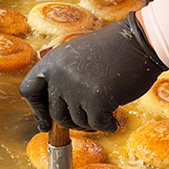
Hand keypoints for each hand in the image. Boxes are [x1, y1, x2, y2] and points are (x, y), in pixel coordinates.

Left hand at [19, 13, 167, 131]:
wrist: (140, 41)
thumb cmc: (112, 50)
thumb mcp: (76, 56)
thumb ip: (61, 77)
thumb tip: (52, 109)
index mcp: (51, 62)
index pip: (28, 90)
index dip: (36, 109)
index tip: (44, 122)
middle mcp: (59, 75)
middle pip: (54, 113)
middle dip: (70, 122)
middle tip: (84, 122)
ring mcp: (77, 88)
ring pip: (76, 121)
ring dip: (90, 123)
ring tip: (103, 114)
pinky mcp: (97, 99)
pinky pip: (97, 124)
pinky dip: (106, 126)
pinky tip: (114, 122)